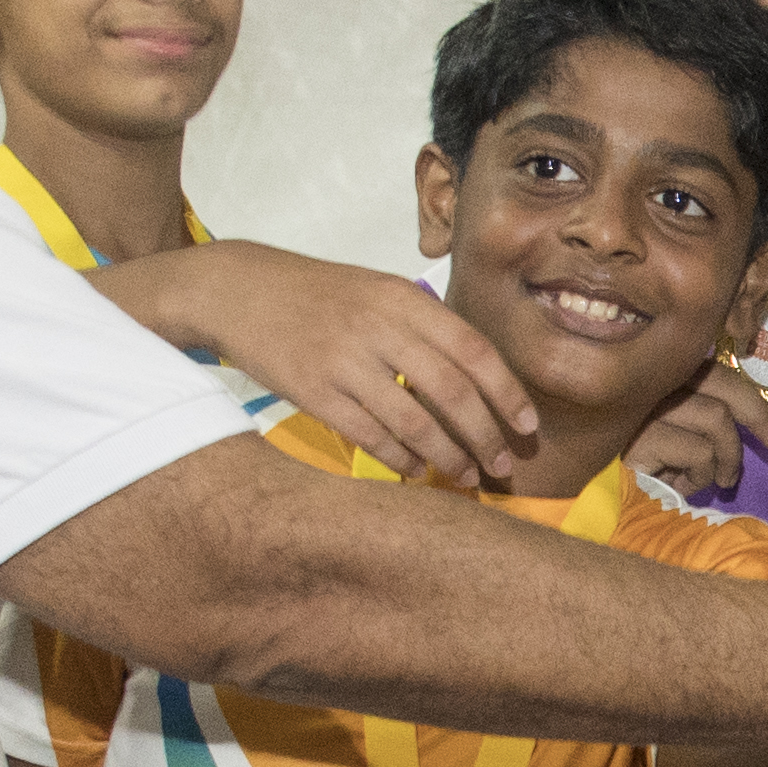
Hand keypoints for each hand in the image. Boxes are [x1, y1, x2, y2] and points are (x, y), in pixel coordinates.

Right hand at [166, 245, 545, 487]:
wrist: (238, 289)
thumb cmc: (318, 295)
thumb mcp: (377, 290)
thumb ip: (426, 326)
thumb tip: (481, 378)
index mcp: (403, 299)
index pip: (474, 351)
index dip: (508, 394)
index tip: (529, 427)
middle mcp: (377, 327)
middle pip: (452, 393)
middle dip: (486, 436)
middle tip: (504, 465)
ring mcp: (343, 361)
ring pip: (414, 422)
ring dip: (447, 458)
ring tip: (467, 477)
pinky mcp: (312, 391)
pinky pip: (370, 435)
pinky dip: (399, 458)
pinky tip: (414, 471)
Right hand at [633, 362, 767, 503]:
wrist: (601, 504)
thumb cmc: (648, 473)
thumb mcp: (682, 442)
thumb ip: (709, 423)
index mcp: (659, 378)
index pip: (715, 370)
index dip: (752, 399)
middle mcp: (649, 382)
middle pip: (720, 380)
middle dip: (757, 414)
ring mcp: (641, 406)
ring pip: (716, 418)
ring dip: (726, 457)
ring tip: (715, 479)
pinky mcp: (640, 437)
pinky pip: (700, 452)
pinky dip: (702, 476)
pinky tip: (681, 487)